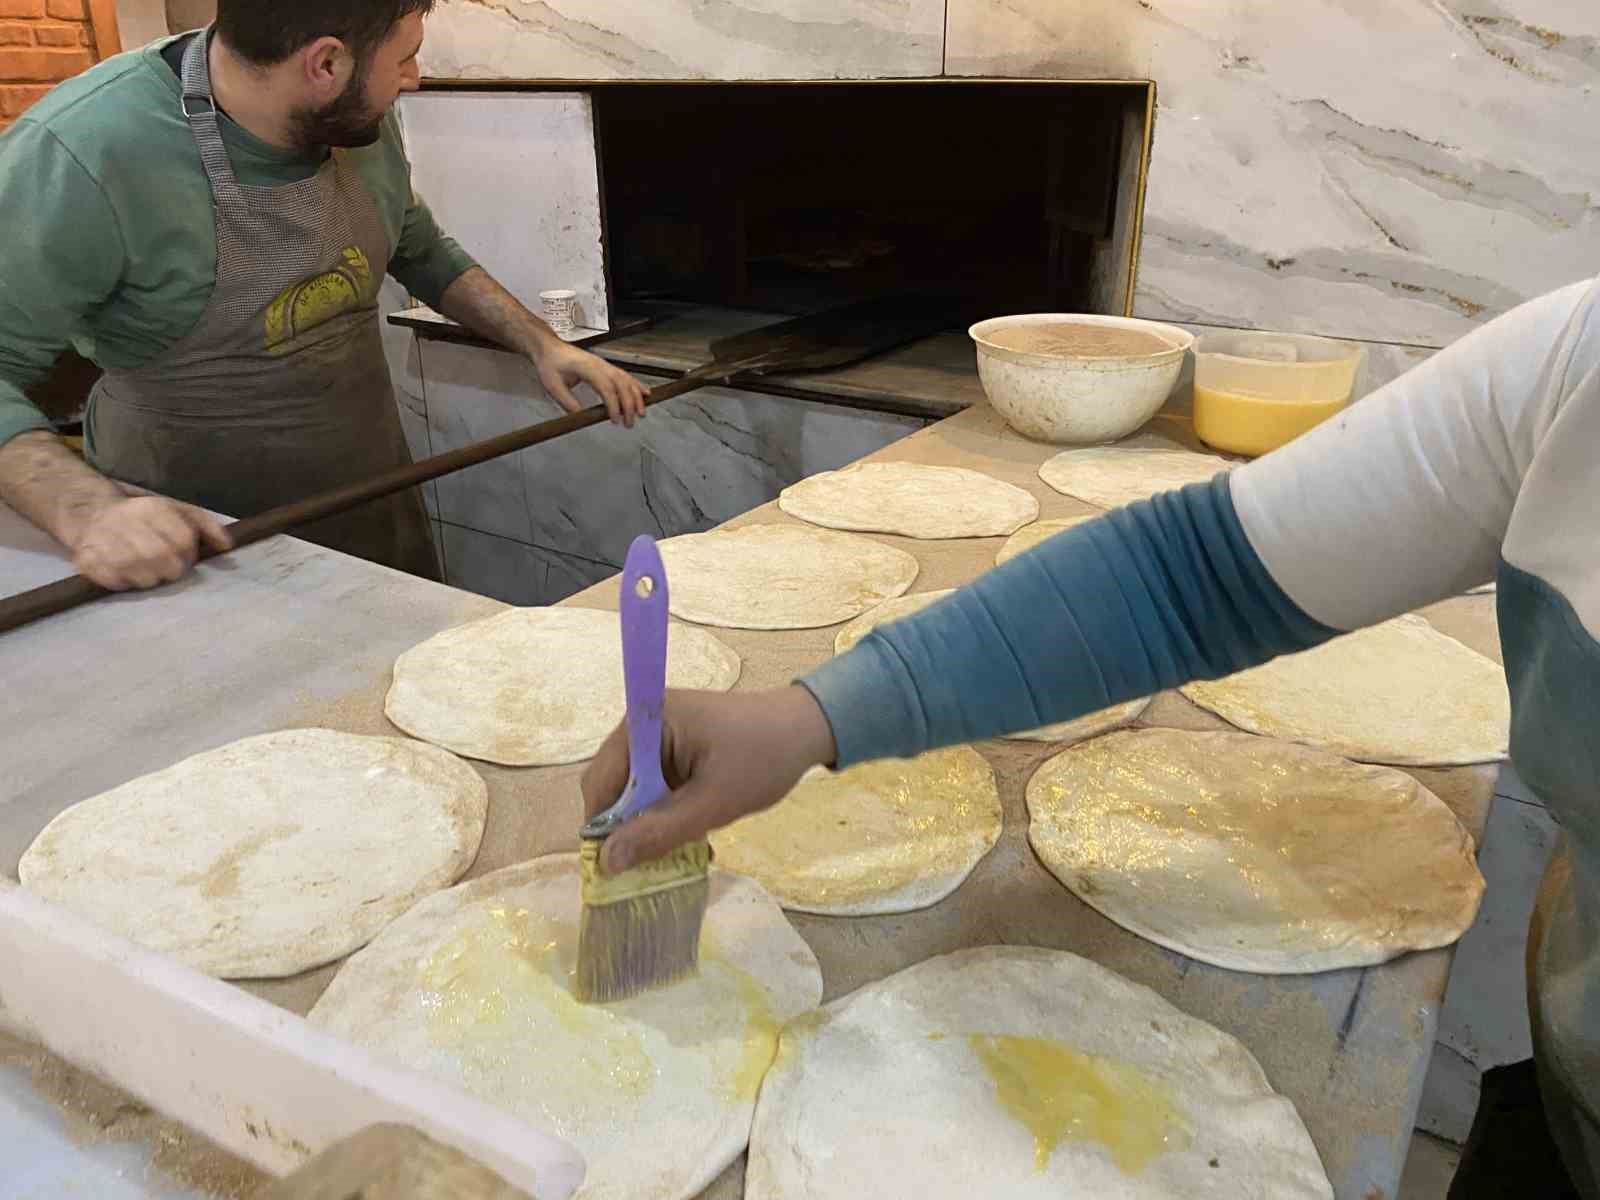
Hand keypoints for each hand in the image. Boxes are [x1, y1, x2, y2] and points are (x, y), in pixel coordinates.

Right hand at [69, 496, 232, 590]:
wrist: (93, 514)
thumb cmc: (146, 518)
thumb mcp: (180, 511)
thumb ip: (208, 526)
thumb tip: (227, 546)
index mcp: (153, 509)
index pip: (183, 542)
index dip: (189, 555)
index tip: (184, 555)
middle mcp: (127, 523)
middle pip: (166, 563)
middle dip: (172, 570)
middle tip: (166, 566)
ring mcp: (104, 542)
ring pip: (144, 579)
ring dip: (150, 579)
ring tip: (146, 568)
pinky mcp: (86, 560)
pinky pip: (116, 584)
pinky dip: (125, 583)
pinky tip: (124, 572)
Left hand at [534, 342, 648, 427]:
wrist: (549, 348)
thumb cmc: (550, 364)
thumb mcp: (552, 386)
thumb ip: (567, 403)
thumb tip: (581, 418)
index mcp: (587, 368)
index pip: (606, 387)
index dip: (613, 404)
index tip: (614, 420)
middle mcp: (600, 365)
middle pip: (621, 384)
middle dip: (629, 405)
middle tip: (629, 423)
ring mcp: (605, 365)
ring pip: (627, 380)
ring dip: (636, 397)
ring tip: (641, 414)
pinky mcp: (606, 367)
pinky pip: (625, 376)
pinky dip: (637, 385)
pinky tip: (645, 394)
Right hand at [580, 686, 838, 873]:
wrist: (806, 729)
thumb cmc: (764, 760)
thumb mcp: (713, 804)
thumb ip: (659, 832)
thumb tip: (606, 862)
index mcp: (647, 722)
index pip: (601, 781)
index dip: (602, 826)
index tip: (616, 868)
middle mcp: (643, 721)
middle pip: (611, 784)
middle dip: (626, 824)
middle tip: (650, 861)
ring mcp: (657, 731)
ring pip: (631, 787)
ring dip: (647, 819)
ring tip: (675, 846)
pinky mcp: (672, 743)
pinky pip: (651, 781)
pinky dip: (663, 806)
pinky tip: (686, 826)